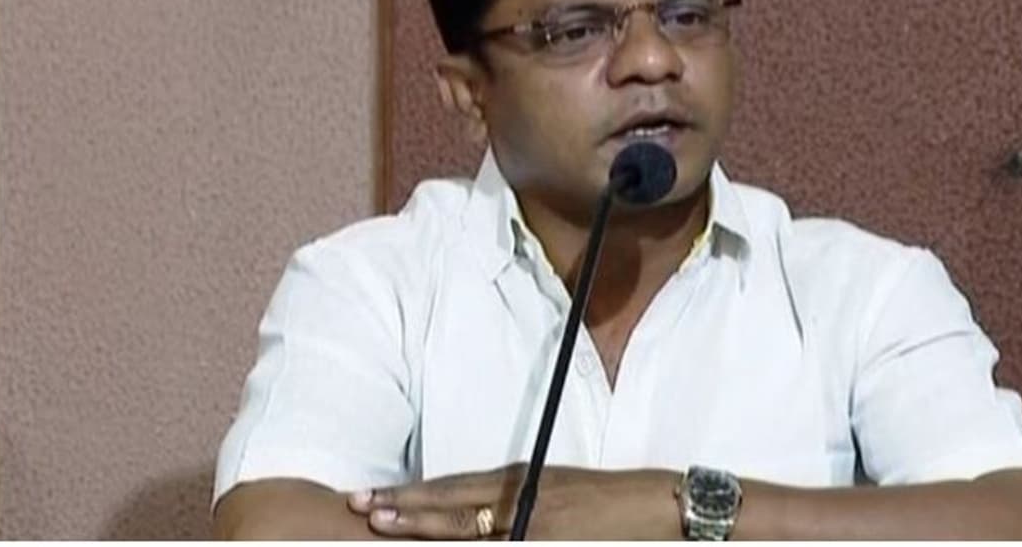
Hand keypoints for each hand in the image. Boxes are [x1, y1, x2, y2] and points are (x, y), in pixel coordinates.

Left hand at [347, 464, 681, 539]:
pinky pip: (504, 546)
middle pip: (453, 503)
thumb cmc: (612, 501)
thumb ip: (518, 499)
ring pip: (469, 527)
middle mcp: (522, 497)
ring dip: (426, 527)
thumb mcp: (558, 489)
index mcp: (522, 480)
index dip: (413, 494)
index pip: (456, 486)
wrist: (662, 505)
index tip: (374, 496)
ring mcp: (536, 522)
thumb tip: (479, 513)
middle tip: (359, 507)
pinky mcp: (552, 541)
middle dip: (404, 507)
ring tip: (382, 526)